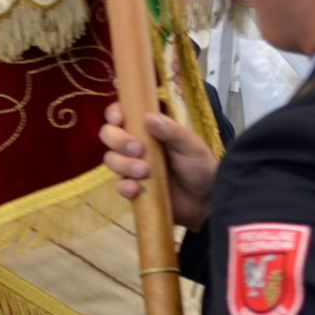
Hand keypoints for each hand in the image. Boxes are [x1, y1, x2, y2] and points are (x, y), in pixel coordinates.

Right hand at [99, 104, 216, 231]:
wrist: (206, 201)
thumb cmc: (200, 166)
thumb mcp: (191, 146)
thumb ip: (172, 131)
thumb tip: (148, 117)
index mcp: (149, 129)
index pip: (122, 114)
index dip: (114, 113)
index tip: (120, 119)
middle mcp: (135, 145)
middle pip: (109, 135)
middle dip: (118, 140)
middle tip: (138, 149)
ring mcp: (131, 167)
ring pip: (110, 159)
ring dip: (123, 164)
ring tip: (145, 171)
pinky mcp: (132, 188)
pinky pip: (118, 185)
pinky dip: (124, 186)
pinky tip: (136, 189)